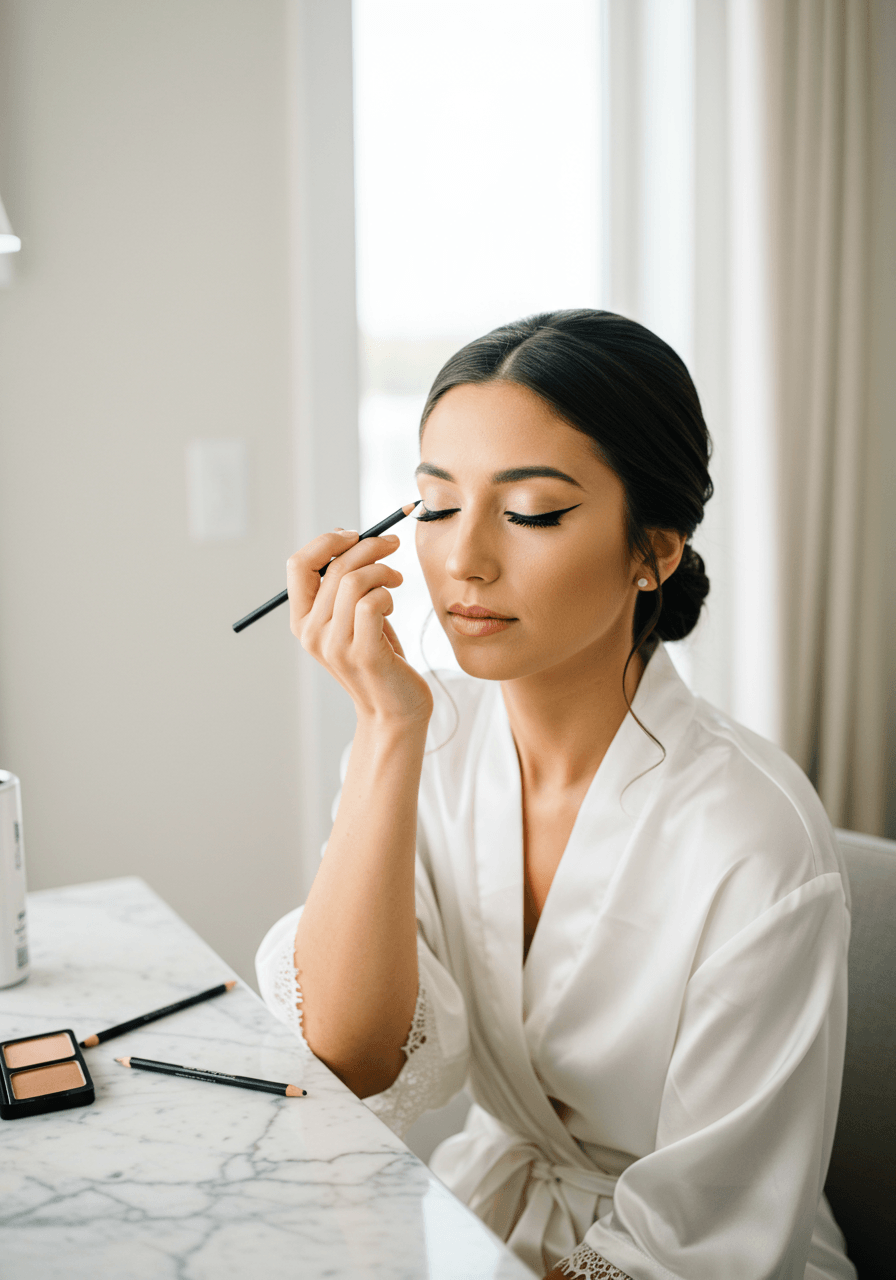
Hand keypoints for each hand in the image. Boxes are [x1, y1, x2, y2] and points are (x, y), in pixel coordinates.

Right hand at [287, 529, 433, 726]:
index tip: (356, 534)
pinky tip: (393, 607)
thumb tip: (351, 538)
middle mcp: (312, 633)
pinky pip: (373, 602)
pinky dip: (388, 594)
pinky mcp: (364, 654)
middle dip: (369, 546)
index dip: (327, 541)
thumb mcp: (353, 620)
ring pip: (355, 581)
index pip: (298, 564)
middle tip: (393, 544)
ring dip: (383, 570)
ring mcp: (336, 646)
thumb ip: (343, 588)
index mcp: (302, 621)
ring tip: (396, 580)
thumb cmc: (380, 658)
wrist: (396, 710)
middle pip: (335, 567)